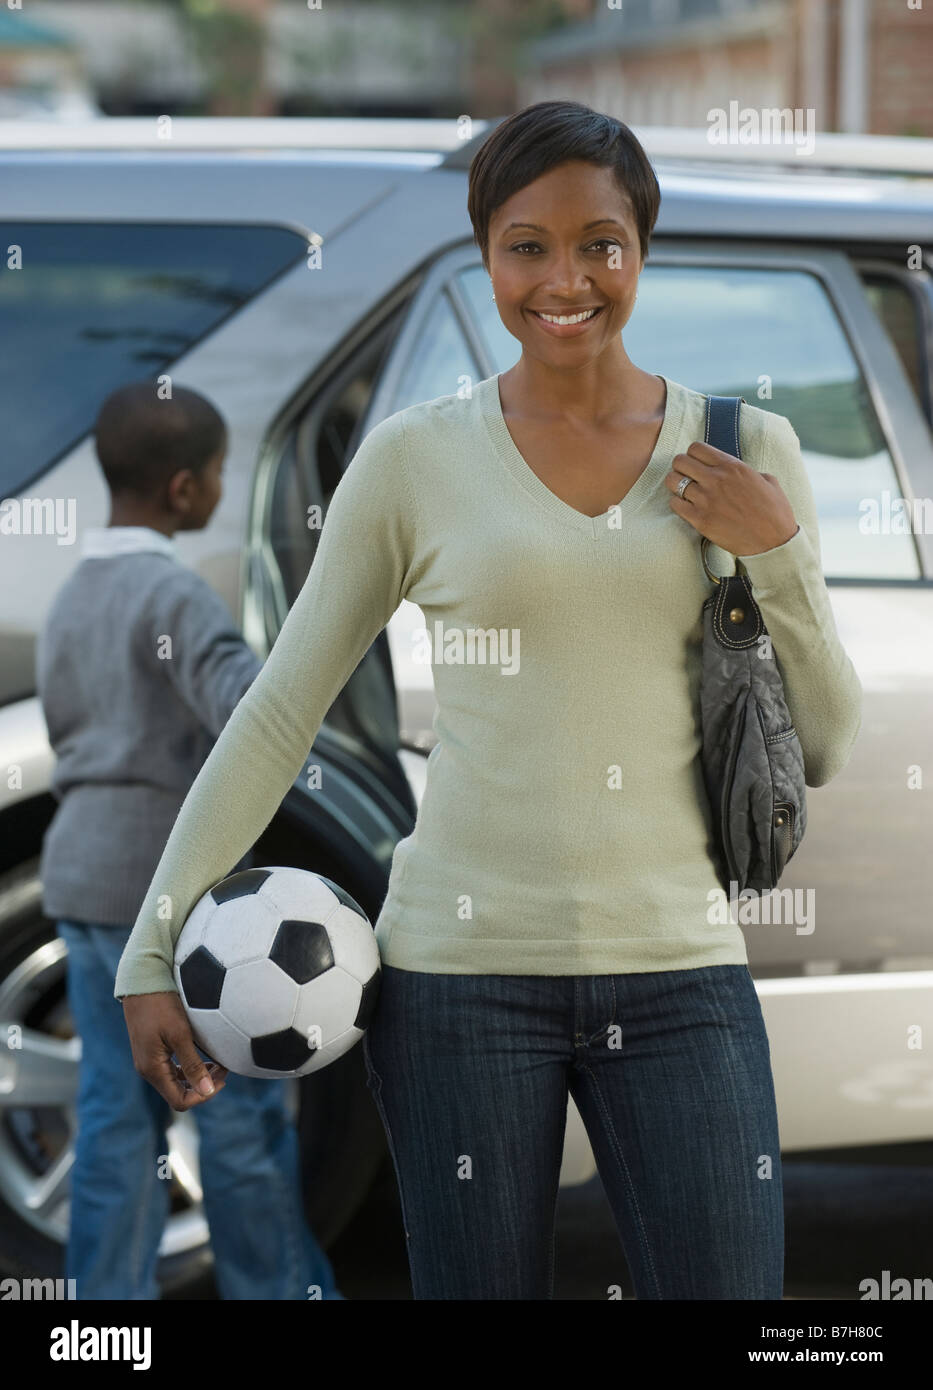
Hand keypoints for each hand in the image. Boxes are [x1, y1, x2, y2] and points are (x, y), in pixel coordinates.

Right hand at [122, 991, 228, 1110]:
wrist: (141, 981)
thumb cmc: (162, 1005)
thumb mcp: (180, 1034)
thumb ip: (193, 1064)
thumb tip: (208, 1091)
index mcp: (153, 1070)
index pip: (180, 1101)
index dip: (204, 1095)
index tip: (223, 1077)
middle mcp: (148, 1070)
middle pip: (179, 1093)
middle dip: (204, 1086)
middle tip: (224, 1068)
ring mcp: (148, 1061)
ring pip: (176, 1082)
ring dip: (198, 1077)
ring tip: (218, 1062)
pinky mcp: (151, 1051)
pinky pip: (172, 1069)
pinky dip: (189, 1067)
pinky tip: (204, 1055)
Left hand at [665, 439, 797, 555]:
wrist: (773, 543)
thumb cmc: (774, 513)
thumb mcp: (768, 481)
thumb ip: (748, 471)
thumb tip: (736, 471)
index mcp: (732, 466)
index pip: (696, 448)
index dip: (693, 454)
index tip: (696, 463)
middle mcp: (716, 479)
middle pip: (680, 461)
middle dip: (680, 467)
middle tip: (686, 476)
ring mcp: (706, 500)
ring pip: (673, 481)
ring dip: (675, 485)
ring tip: (683, 491)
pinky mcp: (700, 520)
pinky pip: (674, 504)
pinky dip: (676, 503)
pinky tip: (685, 507)